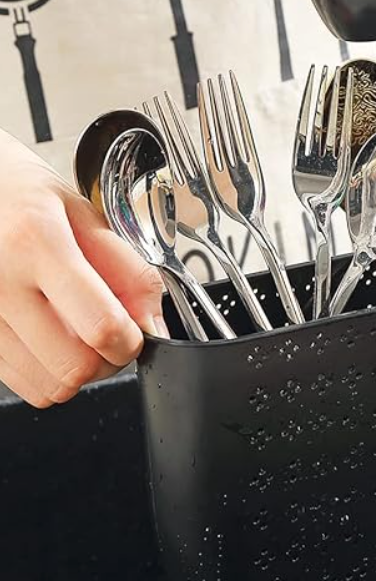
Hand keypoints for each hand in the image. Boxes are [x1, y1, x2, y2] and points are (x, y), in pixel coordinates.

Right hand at [0, 131, 165, 407]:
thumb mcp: (83, 213)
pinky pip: (18, 382)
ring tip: (75, 332)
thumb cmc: (17, 193)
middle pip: (73, 369)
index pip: (101, 326)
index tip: (136, 332)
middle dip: (107, 361)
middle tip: (110, 334)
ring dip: (76, 371)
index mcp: (35, 241)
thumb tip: (153, 324)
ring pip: (46, 387)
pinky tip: (46, 337)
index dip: (131, 342)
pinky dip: (44, 372)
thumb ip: (127, 270)